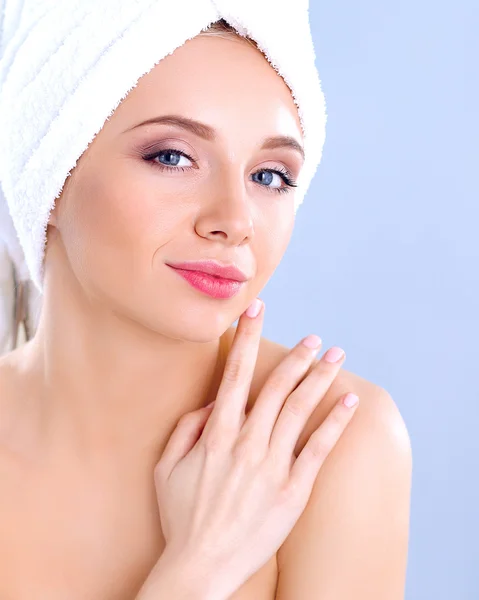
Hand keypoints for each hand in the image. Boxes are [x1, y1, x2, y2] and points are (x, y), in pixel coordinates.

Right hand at [153, 299, 358, 597]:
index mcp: (216, 433)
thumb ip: (187, 426)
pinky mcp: (293, 489)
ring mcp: (272, 465)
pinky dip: (336, 421)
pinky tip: (348, 399)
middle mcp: (247, 442)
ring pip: (300, 408)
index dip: (247, 337)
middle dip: (297, 356)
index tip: (256, 310)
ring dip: (319, 377)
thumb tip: (213, 401)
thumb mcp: (166, 466)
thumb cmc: (181, 516)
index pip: (236, 373)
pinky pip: (318, 447)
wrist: (200, 565)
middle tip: (314, 338)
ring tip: (335, 354)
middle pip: (276, 386)